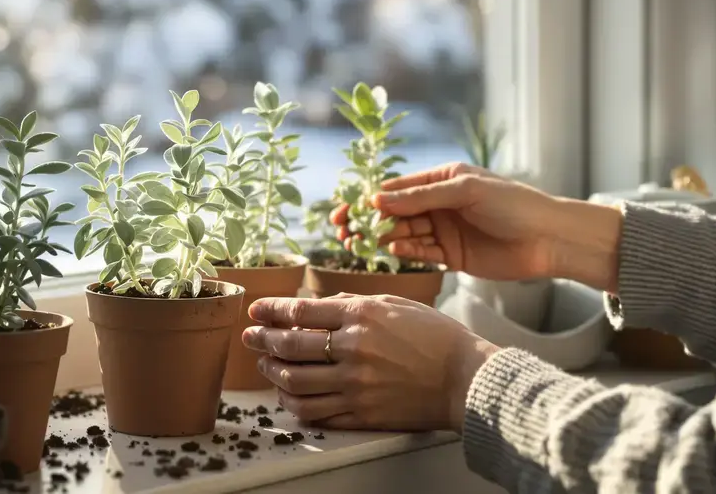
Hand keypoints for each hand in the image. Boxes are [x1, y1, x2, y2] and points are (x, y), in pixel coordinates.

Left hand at [241, 294, 498, 431]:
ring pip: (295, 381)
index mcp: (361, 315)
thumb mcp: (395, 304)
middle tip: (250, 337)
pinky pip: (314, 412)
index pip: (301, 311)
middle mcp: (353, 349)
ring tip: (266, 364)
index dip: (271, 310)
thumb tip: (316, 307)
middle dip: (262, 339)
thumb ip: (354, 303)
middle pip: (290, 345)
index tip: (256, 310)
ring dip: (273, 371)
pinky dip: (293, 403)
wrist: (465, 377)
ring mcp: (355, 385)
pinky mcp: (362, 413)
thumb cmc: (435, 336)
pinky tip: (288, 395)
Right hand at [333, 163, 622, 291]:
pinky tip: (393, 249)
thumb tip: (377, 199)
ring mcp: (444, 230)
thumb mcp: (465, 191)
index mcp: (442, 180)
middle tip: (343, 231)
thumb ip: (421, 197)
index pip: (397, 188)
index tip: (346, 209)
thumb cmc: (513, 204)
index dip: (369, 198)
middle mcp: (439, 204)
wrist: (550, 239)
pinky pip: (421, 252)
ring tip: (360, 243)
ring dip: (381, 237)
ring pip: (403, 233)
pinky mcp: (452, 256)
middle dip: (368, 220)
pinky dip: (405, 251)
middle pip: (394, 212)